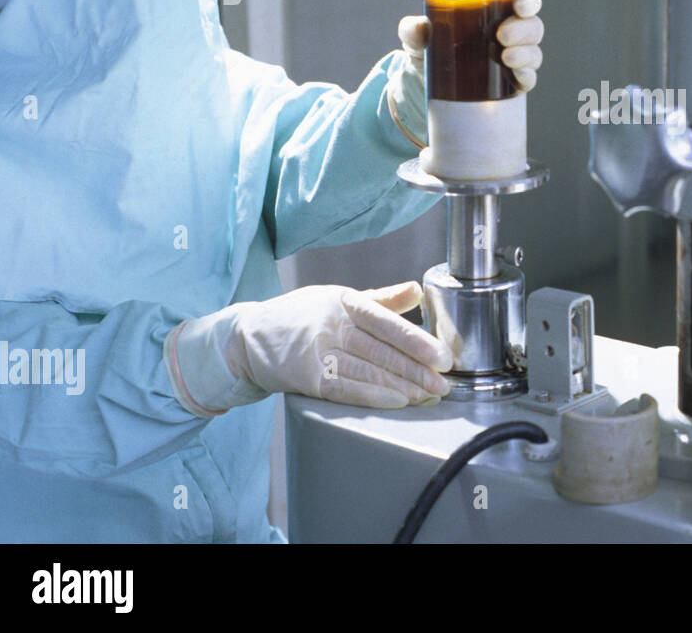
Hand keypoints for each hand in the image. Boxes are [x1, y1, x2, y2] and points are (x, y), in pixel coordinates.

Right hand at [166, 282, 453, 416]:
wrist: (247, 337)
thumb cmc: (299, 316)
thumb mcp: (338, 298)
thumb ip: (381, 298)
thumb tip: (418, 291)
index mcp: (343, 302)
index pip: (386, 321)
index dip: (417, 340)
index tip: (442, 356)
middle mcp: (331, 325)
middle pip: (382, 351)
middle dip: (417, 371)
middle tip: (444, 384)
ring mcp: (317, 352)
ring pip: (368, 371)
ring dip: (403, 387)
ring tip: (428, 397)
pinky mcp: (305, 378)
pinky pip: (346, 389)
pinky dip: (374, 396)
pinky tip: (397, 402)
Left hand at [388, 0, 543, 144]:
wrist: (429, 82)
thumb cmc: (431, 46)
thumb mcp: (418, 36)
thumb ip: (413, 30)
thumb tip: (417, 29)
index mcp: (496, 10)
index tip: (518, 2)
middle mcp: (511, 32)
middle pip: (532, 25)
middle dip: (523, 28)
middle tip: (501, 35)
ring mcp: (514, 58)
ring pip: (533, 52)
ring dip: (525, 53)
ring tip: (505, 57)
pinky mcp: (511, 83)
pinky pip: (528, 78)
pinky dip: (526, 76)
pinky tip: (517, 77)